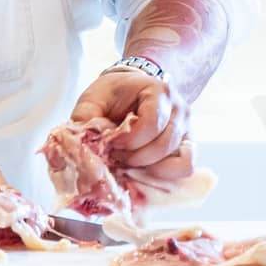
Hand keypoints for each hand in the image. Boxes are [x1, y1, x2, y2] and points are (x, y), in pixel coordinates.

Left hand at [71, 70, 193, 178]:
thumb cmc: (114, 95)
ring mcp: (186, 129)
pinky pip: (185, 168)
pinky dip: (165, 174)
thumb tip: (79, 146)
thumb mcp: (94, 98)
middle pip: (163, 145)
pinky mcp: (186, 146)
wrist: (133, 90)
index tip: (111, 143)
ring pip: (175, 160)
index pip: (151, 123)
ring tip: (128, 162)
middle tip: (116, 156)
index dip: (129, 140)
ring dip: (147, 168)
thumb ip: (85, 118)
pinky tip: (145, 171)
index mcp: (158, 91)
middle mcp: (179, 110)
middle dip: (135, 157)